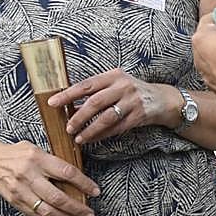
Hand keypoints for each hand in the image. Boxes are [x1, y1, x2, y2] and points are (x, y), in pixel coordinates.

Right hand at [0, 139, 98, 215]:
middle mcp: (29, 175)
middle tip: (90, 214)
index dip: (84, 183)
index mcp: (37, 158)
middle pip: (58, 197)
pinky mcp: (15, 202)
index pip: (66, 172)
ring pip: (48, 211)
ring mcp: (21, 191)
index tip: (96, 191)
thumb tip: (77, 175)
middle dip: (77, 208)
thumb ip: (54, 161)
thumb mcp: (35, 149)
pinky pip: (37, 215)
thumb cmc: (16, 154)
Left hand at [49, 68, 173, 144]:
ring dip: (90, 129)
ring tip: (78, 137)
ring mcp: (132, 101)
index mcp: (113, 76)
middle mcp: (123, 86)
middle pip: (95, 102)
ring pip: (106, 117)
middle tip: (67, 127)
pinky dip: (102, 135)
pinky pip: (117, 128)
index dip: (68, 94)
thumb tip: (69, 104)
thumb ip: (97, 92)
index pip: (86, 85)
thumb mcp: (116, 84)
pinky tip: (92, 139)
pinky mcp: (139, 115)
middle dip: (78, 116)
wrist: (162, 99)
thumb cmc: (133, 91)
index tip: (53, 103)